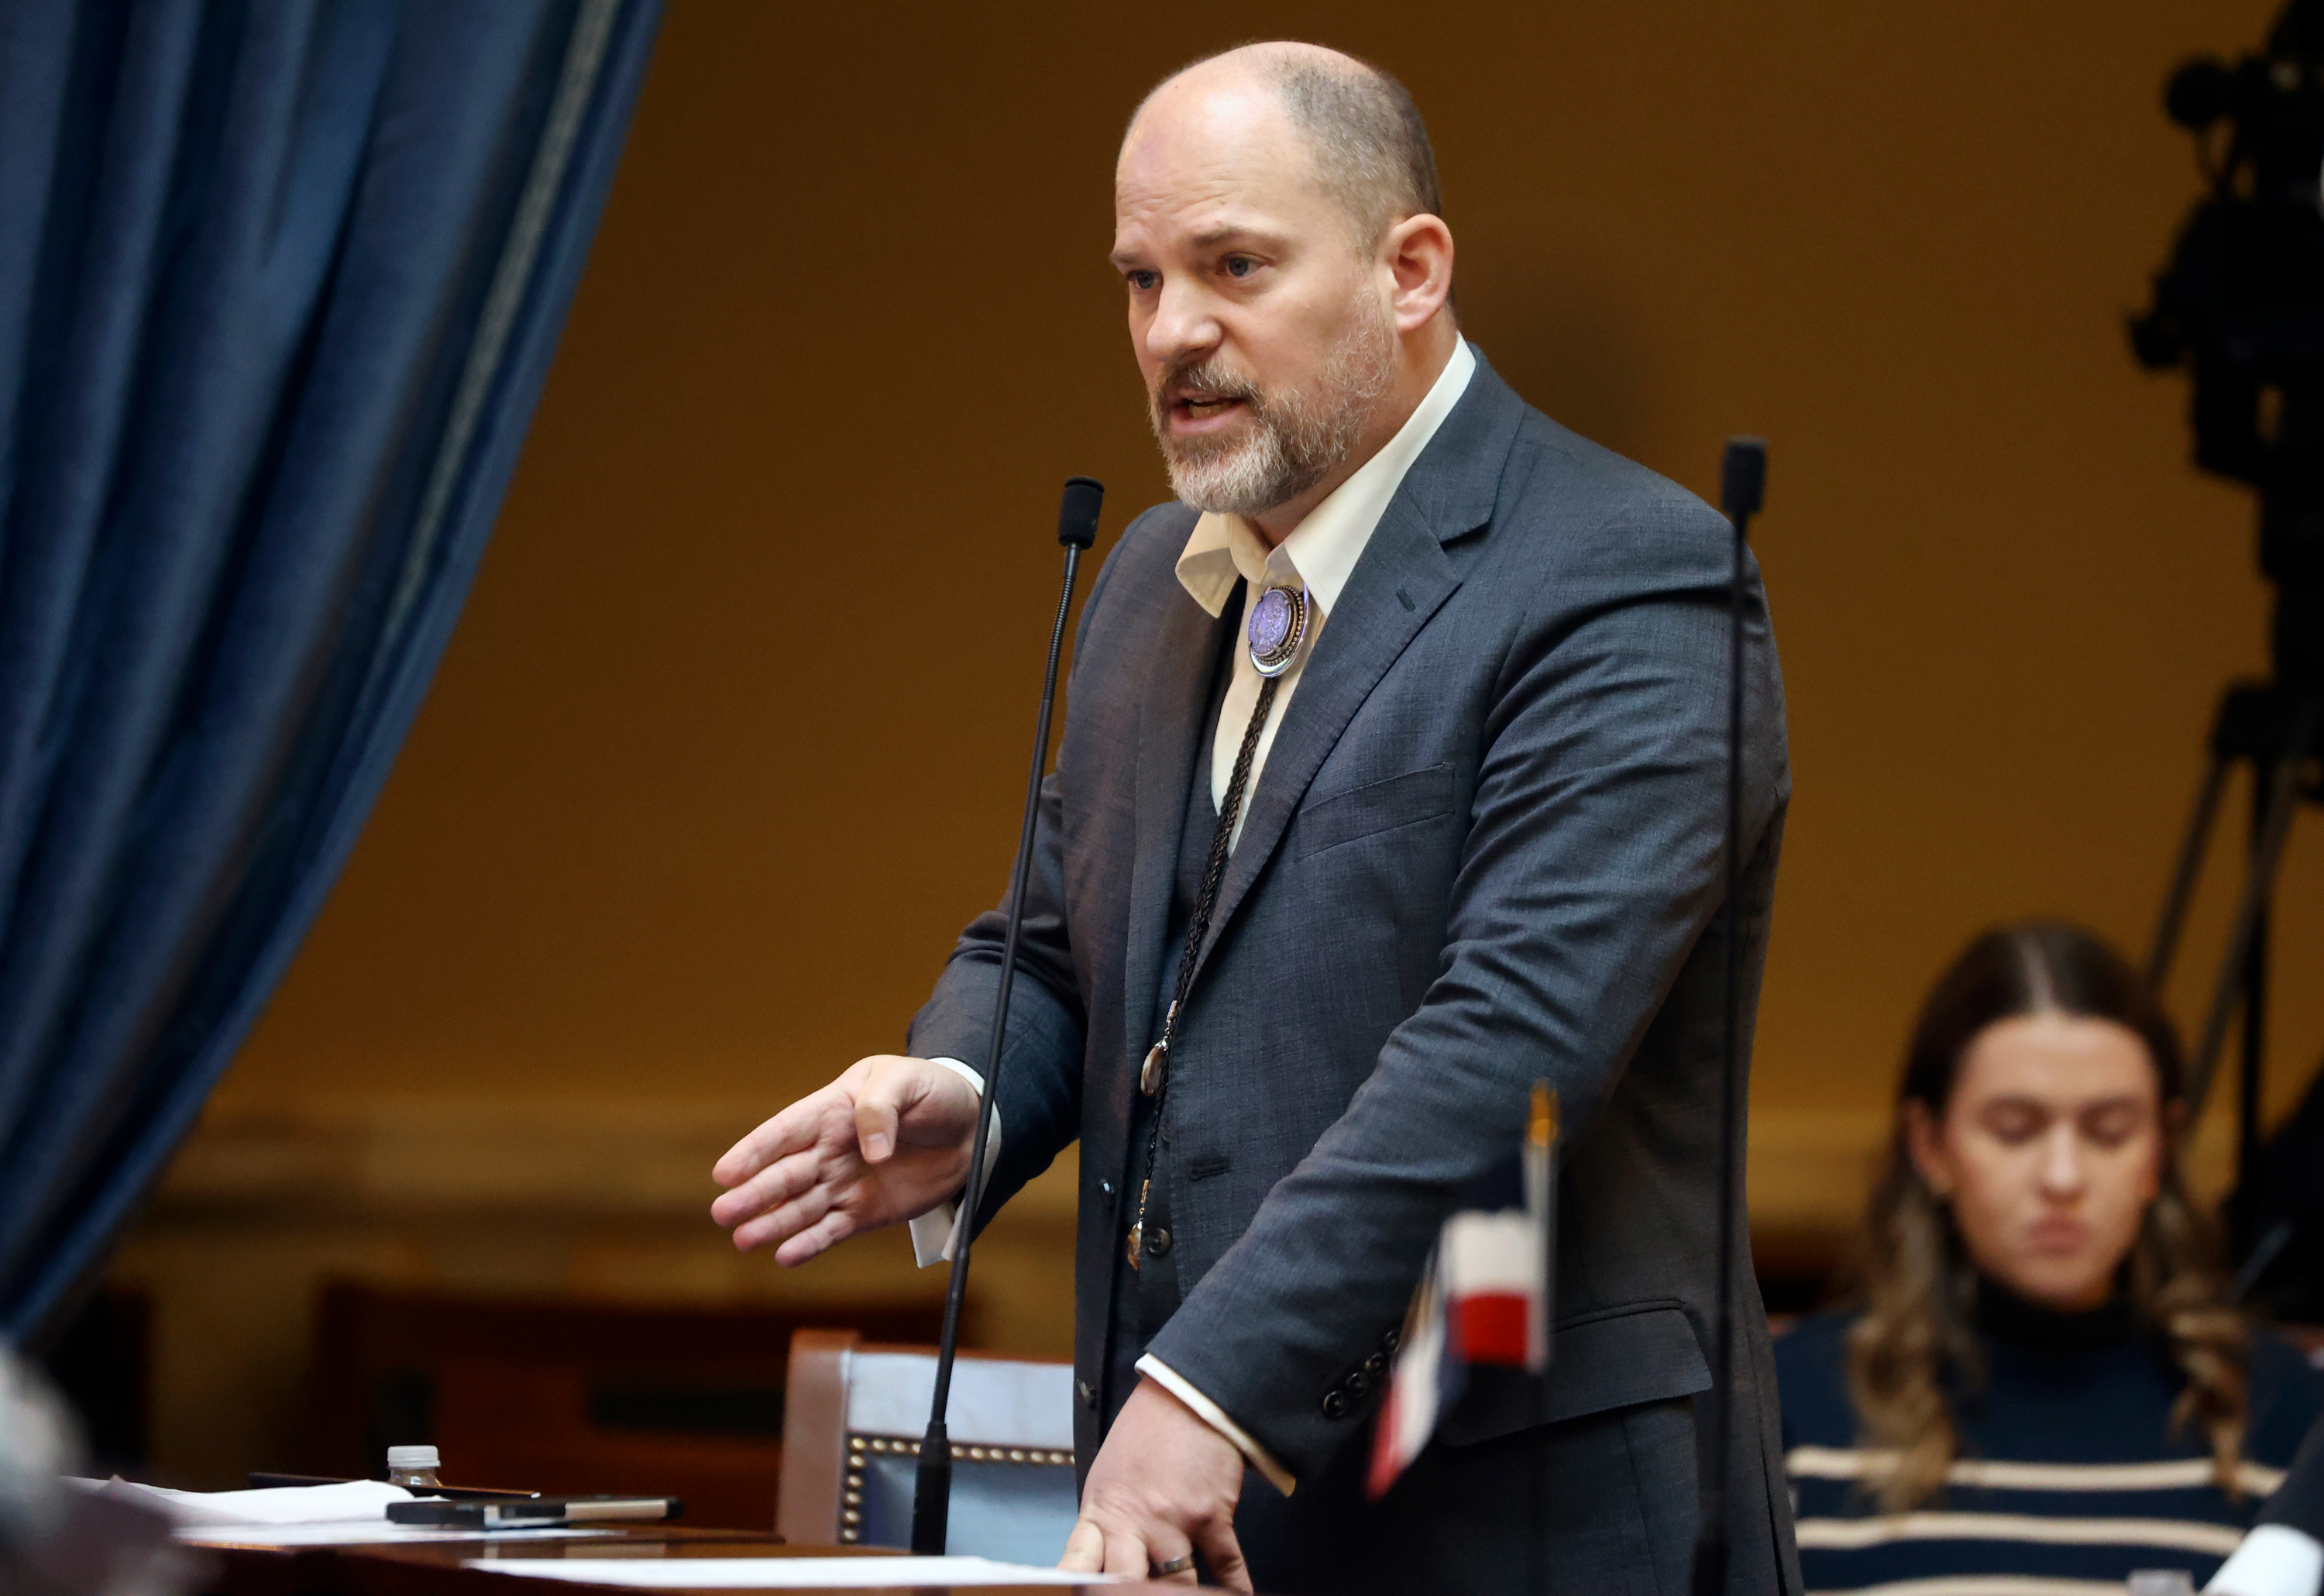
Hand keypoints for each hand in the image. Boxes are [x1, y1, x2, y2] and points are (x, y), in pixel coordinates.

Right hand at [710, 1055, 979, 1264]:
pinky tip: (786, 1256)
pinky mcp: (863, 1212)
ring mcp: (843, 1183)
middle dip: (754, 1194)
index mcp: (832, 1111)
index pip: (785, 1131)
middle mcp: (829, 1150)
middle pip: (785, 1175)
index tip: (725, 1172)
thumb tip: (869, 1152)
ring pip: (800, 1208)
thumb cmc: (932, 1093)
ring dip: (772, 1224)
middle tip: (723, 1212)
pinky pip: (830, 1231)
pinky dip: (809, 1244)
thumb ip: (882, 1109)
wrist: (971, 1126)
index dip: (754, 1151)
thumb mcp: (906, 1082)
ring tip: (743, 1239)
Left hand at [1059, 1379, 1249, 1591]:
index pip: (1079, 1564)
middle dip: (1132, 1595)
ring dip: (1180, 1593)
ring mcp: (1175, 1521)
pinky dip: (1235, 1589)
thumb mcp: (1106, 1479)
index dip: (1079, 1588)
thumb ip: (1104, 1526)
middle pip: (1127, 1583)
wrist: (1185, 1396)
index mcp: (1102, 1513)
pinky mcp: (1213, 1516)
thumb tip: (1103, 1569)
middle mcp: (1134, 1522)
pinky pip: (1227, 1566)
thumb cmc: (1142, 1437)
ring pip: (1178, 1584)